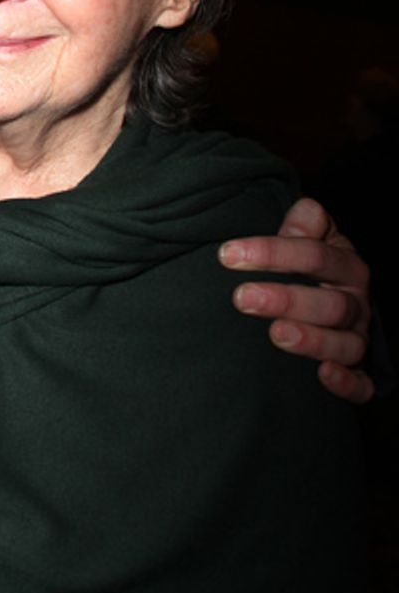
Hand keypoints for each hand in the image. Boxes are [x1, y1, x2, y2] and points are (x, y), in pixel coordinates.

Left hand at [220, 197, 372, 403]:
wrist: (331, 299)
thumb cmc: (311, 269)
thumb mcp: (309, 240)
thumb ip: (304, 226)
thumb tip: (305, 208)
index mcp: (346, 267)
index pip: (316, 255)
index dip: (274, 253)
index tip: (229, 254)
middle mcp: (356, 303)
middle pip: (331, 303)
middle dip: (287, 299)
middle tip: (241, 297)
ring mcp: (357, 338)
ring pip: (347, 343)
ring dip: (313, 340)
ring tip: (277, 333)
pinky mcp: (357, 372)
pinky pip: (362, 384)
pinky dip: (347, 383)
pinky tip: (323, 375)